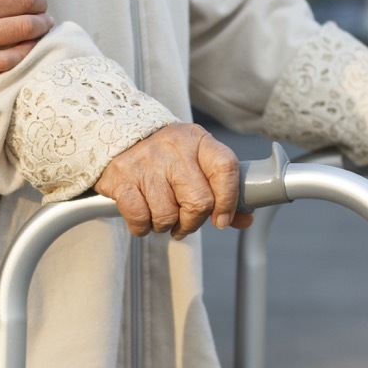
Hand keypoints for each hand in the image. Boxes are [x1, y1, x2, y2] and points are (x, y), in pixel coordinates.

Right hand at [94, 124, 254, 238]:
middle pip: (199, 201)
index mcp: (198, 141)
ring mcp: (146, 162)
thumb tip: (245, 221)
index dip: (228, 199)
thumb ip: (221, 191)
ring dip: (166, 226)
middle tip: (185, 222)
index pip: (225, 168)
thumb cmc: (168, 158)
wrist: (122, 140)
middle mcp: (174, 148)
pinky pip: (140, 218)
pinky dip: (143, 227)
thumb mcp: (198, 163)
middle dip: (193, 222)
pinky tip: (144, 216)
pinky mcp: (122, 178)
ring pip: (167, 215)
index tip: (222, 219)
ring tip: (162, 215)